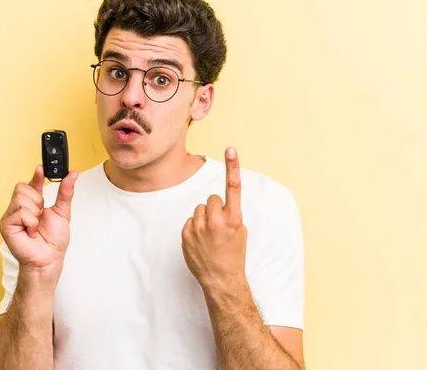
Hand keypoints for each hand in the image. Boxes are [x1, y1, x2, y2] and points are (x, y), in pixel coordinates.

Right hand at [0, 165, 78, 274]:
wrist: (49, 259)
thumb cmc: (53, 241)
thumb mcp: (63, 212)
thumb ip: (66, 192)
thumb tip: (72, 174)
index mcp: (32, 204)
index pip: (31, 184)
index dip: (36, 175)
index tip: (41, 168)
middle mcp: (19, 208)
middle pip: (23, 188)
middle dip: (38, 201)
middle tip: (41, 216)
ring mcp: (10, 216)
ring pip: (21, 198)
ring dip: (35, 213)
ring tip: (35, 226)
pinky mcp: (6, 225)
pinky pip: (20, 212)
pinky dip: (31, 222)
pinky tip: (31, 232)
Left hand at [181, 148, 247, 288]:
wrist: (221, 278)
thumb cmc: (234, 254)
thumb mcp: (240, 231)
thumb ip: (231, 213)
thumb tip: (220, 203)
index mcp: (233, 218)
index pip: (233, 187)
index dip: (233, 166)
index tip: (230, 149)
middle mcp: (215, 220)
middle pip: (212, 198)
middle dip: (215, 208)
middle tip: (219, 225)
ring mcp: (199, 227)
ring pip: (200, 208)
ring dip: (204, 217)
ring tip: (209, 235)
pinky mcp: (186, 233)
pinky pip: (190, 220)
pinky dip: (195, 227)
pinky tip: (201, 241)